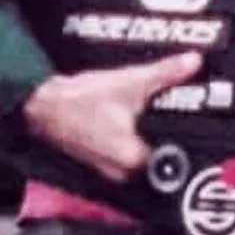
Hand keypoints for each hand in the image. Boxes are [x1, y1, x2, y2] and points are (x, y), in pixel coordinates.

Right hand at [20, 52, 203, 182]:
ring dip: (144, 139)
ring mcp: (108, 170)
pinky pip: (123, 155)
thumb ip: (165, 74)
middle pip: (157, 157)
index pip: (172, 157)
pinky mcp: (98, 162)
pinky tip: (125, 122)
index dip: (179, 136)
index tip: (184, 119)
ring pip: (138, 157)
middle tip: (162, 113)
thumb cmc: (79, 99)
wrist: (43, 105)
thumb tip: (192, 63)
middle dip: (161, 135)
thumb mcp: (129, 81)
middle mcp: (121, 172)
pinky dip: (127, 140)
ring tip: (143, 116)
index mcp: (133, 157)